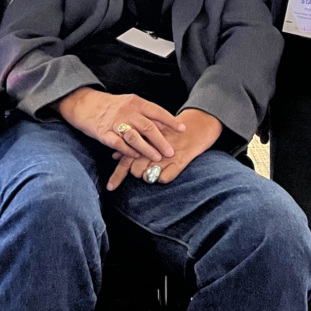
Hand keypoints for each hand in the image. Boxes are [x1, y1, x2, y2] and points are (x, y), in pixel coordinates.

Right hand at [56, 87, 186, 161]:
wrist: (85, 104)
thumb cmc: (111, 106)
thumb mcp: (130, 104)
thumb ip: (146, 114)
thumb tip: (164, 126)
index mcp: (135, 102)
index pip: (157, 111)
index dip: (170, 121)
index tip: (182, 129)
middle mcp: (127, 111)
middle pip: (148, 126)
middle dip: (161, 141)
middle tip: (171, 152)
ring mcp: (115, 122)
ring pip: (134, 137)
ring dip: (147, 149)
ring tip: (157, 158)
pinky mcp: (104, 133)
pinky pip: (118, 144)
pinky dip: (128, 152)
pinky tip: (136, 157)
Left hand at [106, 109, 222, 189]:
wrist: (200, 123)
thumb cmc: (173, 132)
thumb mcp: (152, 136)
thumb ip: (133, 146)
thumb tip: (115, 157)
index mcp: (145, 140)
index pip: (126, 159)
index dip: (117, 175)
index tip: (110, 187)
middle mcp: (153, 148)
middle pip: (135, 169)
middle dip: (138, 173)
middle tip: (147, 168)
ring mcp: (167, 155)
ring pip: (148, 175)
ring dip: (149, 177)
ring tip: (157, 170)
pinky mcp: (181, 160)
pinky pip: (165, 178)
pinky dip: (163, 178)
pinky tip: (167, 173)